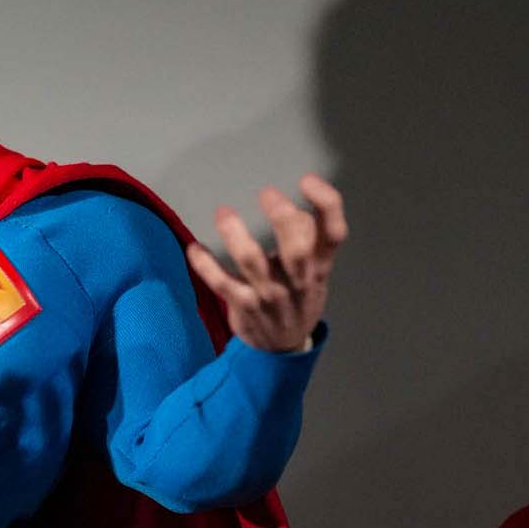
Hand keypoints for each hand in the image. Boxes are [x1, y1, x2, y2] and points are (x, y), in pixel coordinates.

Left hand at [185, 174, 346, 351]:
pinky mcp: (244, 307)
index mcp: (320, 266)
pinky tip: (195, 249)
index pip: (334, 232)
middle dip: (282, 216)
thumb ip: (309, 239)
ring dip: (236, 234)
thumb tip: (289, 207)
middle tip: (266, 192)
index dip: (326, 202)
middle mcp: (299, 281)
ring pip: (253, 262)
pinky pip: (222, 284)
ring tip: (223, 211)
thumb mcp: (316, 271)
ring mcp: (270, 295)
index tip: (307, 179)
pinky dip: (205, 266)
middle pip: (296, 247)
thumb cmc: (298, 297)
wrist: (283, 348)